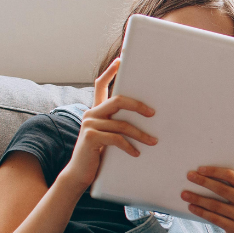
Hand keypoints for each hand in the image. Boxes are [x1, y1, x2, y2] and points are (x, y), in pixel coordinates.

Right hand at [60, 58, 156, 188]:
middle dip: (138, 105)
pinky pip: (116, 139)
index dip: (110, 71)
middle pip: (118, 100)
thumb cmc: (98, 153)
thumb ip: (117, 124)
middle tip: (154, 113)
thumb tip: (146, 117)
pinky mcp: (90, 137)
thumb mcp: (107, 135)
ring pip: (122, 124)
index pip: (101, 84)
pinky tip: (136, 153)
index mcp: (95, 110)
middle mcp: (90, 113)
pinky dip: (129, 146)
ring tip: (153, 141)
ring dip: (140, 134)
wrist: (80, 173)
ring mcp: (89, 124)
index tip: (121, 59)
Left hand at [182, 167, 233, 232]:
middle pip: (223, 189)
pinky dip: (201, 212)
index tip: (200, 169)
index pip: (232, 176)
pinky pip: (214, 218)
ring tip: (185, 194)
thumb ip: (231, 184)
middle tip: (190, 176)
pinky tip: (191, 207)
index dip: (214, 171)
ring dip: (198, 198)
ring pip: (216, 205)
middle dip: (204, 182)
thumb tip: (204, 174)